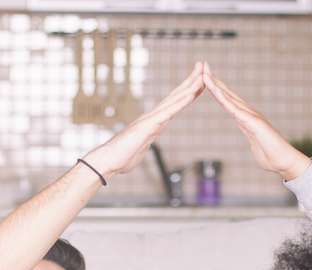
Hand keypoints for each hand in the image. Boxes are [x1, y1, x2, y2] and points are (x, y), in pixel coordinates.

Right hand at [81, 63, 205, 178]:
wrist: (107, 161)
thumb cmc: (121, 157)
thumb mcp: (139, 148)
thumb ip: (144, 142)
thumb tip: (144, 142)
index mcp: (154, 122)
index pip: (174, 104)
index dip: (187, 91)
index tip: (199, 81)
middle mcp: (154, 116)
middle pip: (176, 95)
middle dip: (191, 80)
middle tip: (203, 65)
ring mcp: (151, 119)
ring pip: (175, 100)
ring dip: (190, 87)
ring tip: (203, 74)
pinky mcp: (149, 126)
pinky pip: (168, 112)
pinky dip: (181, 102)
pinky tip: (191, 94)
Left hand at [202, 64, 310, 180]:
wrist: (284, 162)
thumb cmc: (272, 157)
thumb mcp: (257, 147)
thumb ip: (254, 140)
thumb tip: (254, 141)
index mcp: (247, 119)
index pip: (229, 102)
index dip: (218, 90)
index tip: (207, 79)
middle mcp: (248, 114)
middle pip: (227, 94)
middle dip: (214, 80)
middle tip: (203, 65)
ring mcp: (251, 116)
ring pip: (229, 98)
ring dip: (216, 85)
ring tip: (205, 73)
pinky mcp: (253, 122)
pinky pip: (234, 109)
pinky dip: (224, 99)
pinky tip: (215, 91)